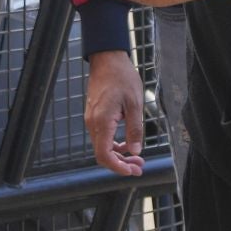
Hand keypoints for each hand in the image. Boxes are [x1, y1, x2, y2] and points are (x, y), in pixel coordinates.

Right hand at [85, 49, 146, 176]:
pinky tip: (127, 143)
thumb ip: (134, 129)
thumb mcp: (135, 103)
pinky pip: (102, 137)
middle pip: (102, 154)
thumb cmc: (122, 77)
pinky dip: (114, 144)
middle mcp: (93, 123)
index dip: (117, 167)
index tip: (132, 171)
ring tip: (137, 158)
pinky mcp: (94, 116)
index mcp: (102, 122)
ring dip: (119, 155)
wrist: (107, 60)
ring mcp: (92, 120)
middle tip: (139, 166)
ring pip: (102, 146)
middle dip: (121, 163)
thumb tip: (135, 150)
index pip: (104, 155)